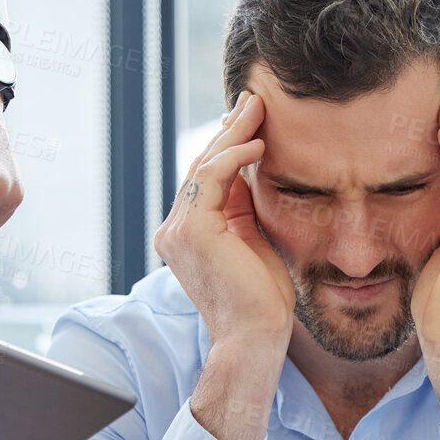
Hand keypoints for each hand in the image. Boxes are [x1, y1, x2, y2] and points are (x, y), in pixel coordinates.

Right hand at [153, 89, 292, 439]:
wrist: (255, 339)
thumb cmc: (264, 302)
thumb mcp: (256, 244)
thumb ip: (248, 211)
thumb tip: (260, 172)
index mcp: (188, 233)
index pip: (207, 178)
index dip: (229, 145)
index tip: (255, 121)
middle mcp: (174, 229)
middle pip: (202, 165)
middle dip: (230, 130)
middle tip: (255, 100)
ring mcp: (178, 229)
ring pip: (205, 166)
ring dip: (234, 134)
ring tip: (259, 109)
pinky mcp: (192, 230)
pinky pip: (212, 178)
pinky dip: (234, 156)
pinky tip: (259, 143)